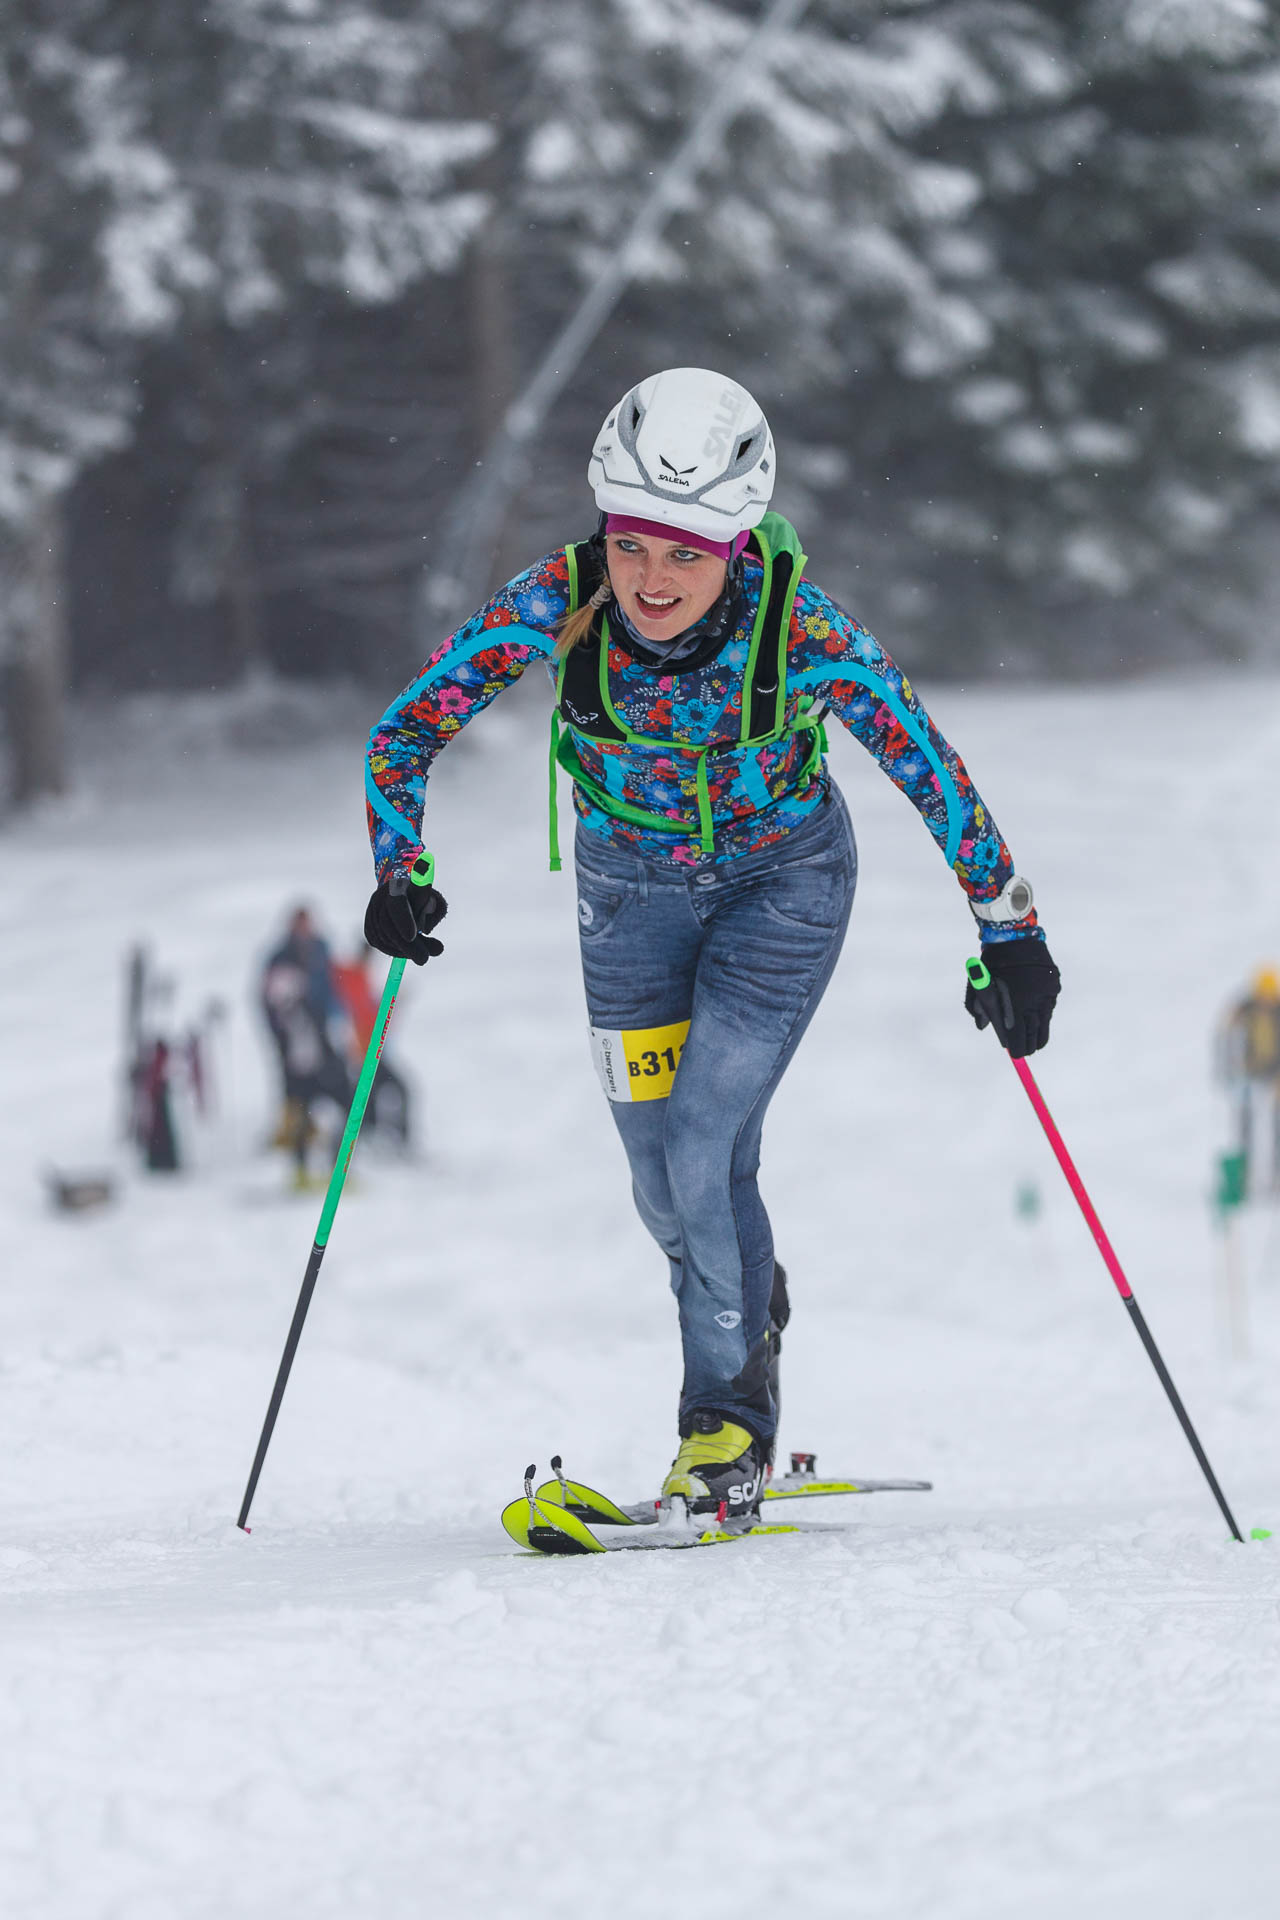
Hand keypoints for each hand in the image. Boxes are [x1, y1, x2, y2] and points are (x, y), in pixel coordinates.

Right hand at [364, 871, 447, 963]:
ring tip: (421, 955)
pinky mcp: (369, 925)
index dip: (402, 919)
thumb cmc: (425, 901)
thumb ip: (435, 918)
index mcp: (399, 886)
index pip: (397, 903)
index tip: (412, 937)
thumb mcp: (436, 904)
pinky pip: (377, 942)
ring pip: (382, 936)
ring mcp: (372, 911)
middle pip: (387, 924)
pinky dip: (393, 951)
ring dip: (402, 950)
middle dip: (406, 945)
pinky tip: (406, 951)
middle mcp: (380, 897)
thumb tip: (433, 942)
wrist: (404, 896)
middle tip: (424, 959)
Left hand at [965, 938, 1059, 1057]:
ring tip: (1033, 1040)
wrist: (1016, 936)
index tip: (1015, 1054)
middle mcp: (1034, 1003)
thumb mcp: (978, 985)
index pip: (1019, 1038)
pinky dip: (1042, 1015)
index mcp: (1015, 1005)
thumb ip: (977, 1008)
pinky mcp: (1054, 987)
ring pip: (1045, 1023)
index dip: (1017, 1049)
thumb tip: (983, 1028)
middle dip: (1029, 1045)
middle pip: (1035, 1036)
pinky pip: (1049, 1008)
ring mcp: (1047, 995)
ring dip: (1038, 1033)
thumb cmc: (992, 963)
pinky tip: (1035, 1015)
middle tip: (1025, 1051)